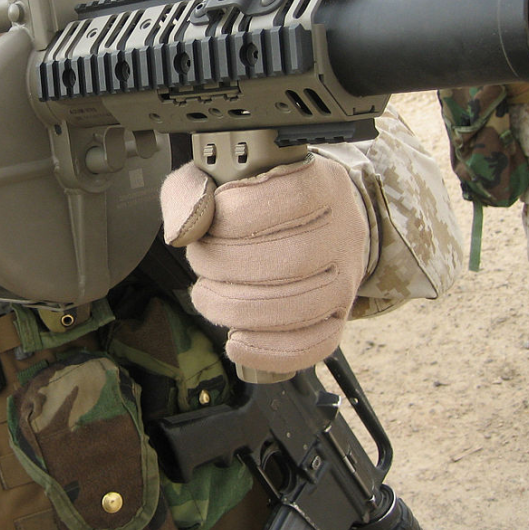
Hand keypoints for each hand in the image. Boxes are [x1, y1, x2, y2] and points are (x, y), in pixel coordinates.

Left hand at [160, 155, 368, 373]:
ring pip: (299, 304)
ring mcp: (346, 277)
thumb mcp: (219, 178)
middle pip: (292, 258)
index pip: (291, 197)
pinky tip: (235, 343)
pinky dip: (269, 351)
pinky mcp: (339, 316)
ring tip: (207, 296)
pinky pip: (314, 344)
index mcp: (320, 183)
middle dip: (228, 266)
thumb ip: (191, 192)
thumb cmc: (256, 199)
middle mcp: (343, 229)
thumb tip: (183, 232)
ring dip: (236, 308)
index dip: (238, 215)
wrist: (314, 222)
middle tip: (200, 262)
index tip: (210, 224)